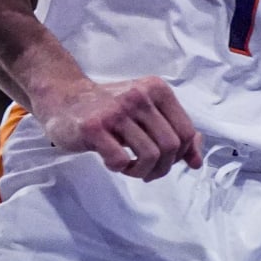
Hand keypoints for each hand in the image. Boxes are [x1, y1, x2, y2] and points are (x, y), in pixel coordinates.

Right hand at [36, 75, 202, 180]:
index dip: (181, 155)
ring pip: (151, 155)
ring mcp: (115, 110)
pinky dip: (120, 168)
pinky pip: (121, 160)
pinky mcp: (94, 126)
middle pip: (171, 146)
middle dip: (162, 167)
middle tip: (146, 170)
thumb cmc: (108, 109)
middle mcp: (138, 95)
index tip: (164, 160)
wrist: (63, 98)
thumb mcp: (146, 114)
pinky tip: (110, 160)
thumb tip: (197, 160)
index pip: (187, 132)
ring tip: (128, 167)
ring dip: (141, 171)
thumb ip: (174, 132)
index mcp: (156, 89)